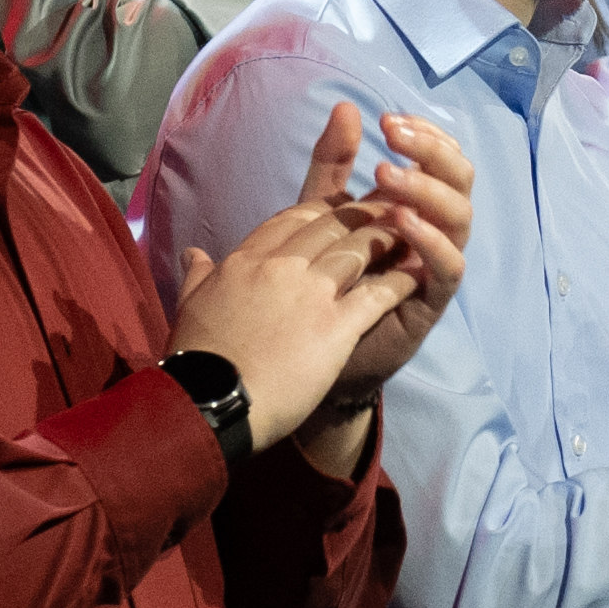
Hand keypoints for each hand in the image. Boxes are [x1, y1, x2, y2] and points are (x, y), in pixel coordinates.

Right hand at [175, 105, 428, 449]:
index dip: (324, 208)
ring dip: (386, 237)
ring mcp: (311, 294)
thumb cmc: (197, 360)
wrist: (211, 401)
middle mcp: (281, 267)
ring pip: (357, 249)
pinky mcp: (336, 327)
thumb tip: (193, 254)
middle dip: (363, 214)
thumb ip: (198, 276)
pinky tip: (417, 273)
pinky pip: (377, 294)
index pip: (293, 218)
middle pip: (331, 225)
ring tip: (410, 233)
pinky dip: (400, 280)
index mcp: (246, 261)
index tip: (343, 206)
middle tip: (388, 209)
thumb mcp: (190, 306)